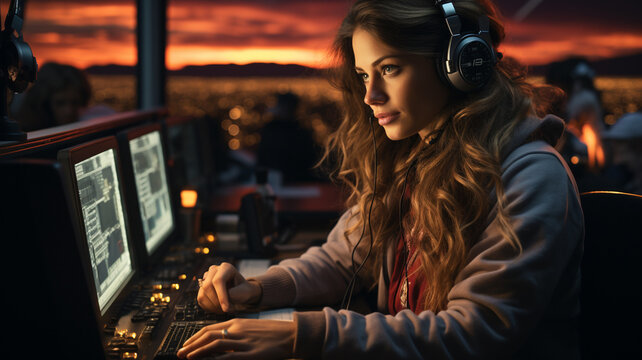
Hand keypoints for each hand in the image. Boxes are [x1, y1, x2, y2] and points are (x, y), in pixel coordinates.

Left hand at [176, 318, 294, 359]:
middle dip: (192, 344)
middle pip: (208, 336)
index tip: (186, 345)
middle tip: (180, 353)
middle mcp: (237, 330)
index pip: (209, 329)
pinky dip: (216, 359)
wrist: (291, 334)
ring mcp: (243, 341)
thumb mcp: (251, 327)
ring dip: (198, 351)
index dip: (195, 337)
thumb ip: (235, 332)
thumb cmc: (272, 332)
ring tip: (187, 357)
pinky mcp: (251, 353)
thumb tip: (220, 341)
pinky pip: (229, 356)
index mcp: (237, 322)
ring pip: (215, 345)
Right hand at [198, 262, 261, 312]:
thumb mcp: (245, 292)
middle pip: (208, 287)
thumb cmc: (244, 291)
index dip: (221, 296)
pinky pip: (200, 300)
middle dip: (217, 302)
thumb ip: (234, 294)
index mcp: (226, 268)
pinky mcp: (202, 288)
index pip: (218, 280)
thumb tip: (221, 300)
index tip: (227, 308)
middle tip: (228, 310)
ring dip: (213, 307)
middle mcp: (214, 270)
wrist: (240, 291)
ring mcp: (206, 278)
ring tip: (225, 309)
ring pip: (202, 294)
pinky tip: (219, 308)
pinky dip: (209, 308)